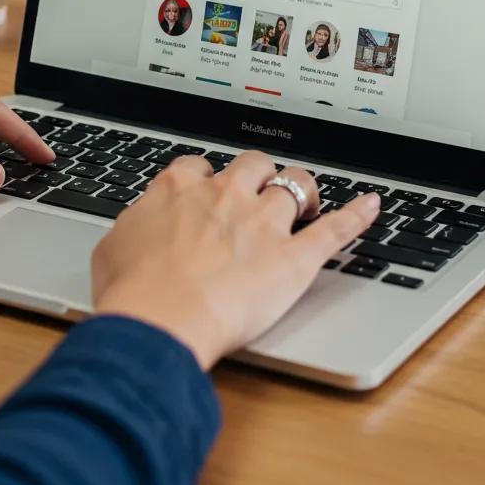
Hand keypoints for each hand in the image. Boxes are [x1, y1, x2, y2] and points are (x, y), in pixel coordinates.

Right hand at [92, 152, 379, 369]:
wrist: (159, 319)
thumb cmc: (132, 290)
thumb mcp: (113, 246)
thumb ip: (134, 225)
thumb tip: (138, 226)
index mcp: (179, 188)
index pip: (198, 165)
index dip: (206, 177)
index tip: (207, 189)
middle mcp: (224, 194)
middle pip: (252, 165)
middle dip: (257, 175)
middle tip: (258, 194)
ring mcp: (263, 222)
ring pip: (294, 185)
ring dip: (300, 191)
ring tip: (304, 201)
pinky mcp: (295, 257)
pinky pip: (334, 228)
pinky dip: (357, 215)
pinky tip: (372, 205)